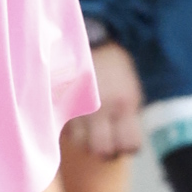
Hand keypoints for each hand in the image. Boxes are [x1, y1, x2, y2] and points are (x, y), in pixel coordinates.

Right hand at [66, 39, 144, 159]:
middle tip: (105, 144)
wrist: (88, 40)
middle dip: (104, 151)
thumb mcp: (131, 90)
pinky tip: (76, 120)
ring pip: (80, 143)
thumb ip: (128, 117)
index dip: (128, 147)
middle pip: (101, 150)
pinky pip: (65, 130)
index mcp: (124, 104)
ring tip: (89, 131)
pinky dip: (71, 130)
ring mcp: (77, 108)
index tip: (125, 143)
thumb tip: (125, 145)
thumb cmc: (115, 67)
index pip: (129, 144)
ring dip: (85, 141)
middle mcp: (100, 109)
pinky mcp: (60, 105)